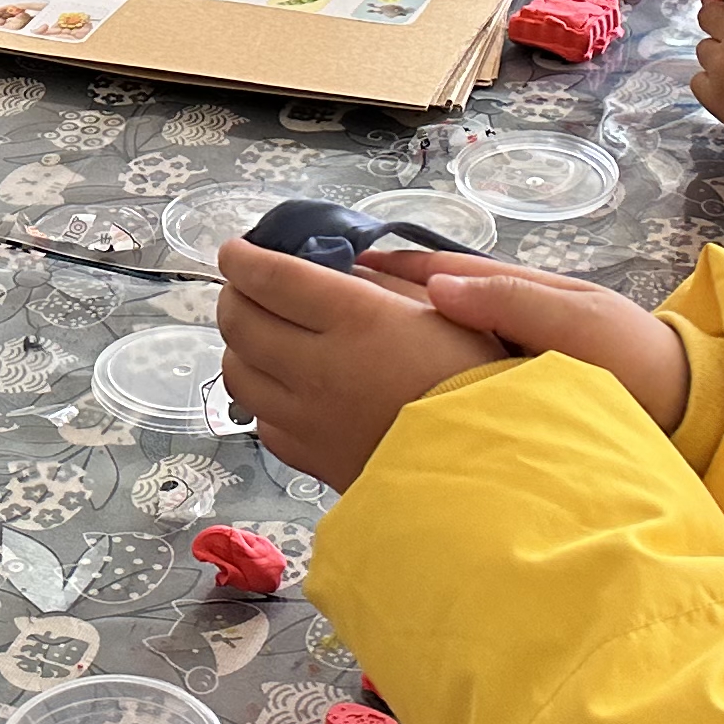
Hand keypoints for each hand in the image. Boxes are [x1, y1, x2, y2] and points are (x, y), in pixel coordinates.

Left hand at [215, 237, 505, 489]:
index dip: (243, 257)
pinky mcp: (308, 457)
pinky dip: (261, 395)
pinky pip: (261, 419)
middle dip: (234, 295)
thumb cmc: (478, 383)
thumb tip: (343, 266)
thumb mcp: (445, 312)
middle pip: (239, 321)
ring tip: (262, 334)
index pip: (270, 278)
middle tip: (245, 286)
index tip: (235, 249)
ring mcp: (306, 418)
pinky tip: (286, 386)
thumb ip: (386, 283)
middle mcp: (318, 368)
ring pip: (236, 372)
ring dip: (240, 345)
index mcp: (356, 319)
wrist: (489, 474)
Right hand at [365, 250, 693, 428]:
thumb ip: (510, 301)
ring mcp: (518, 351)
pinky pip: (462, 368)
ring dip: (402, 331)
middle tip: (328, 301)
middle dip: (385, 295)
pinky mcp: (523, 387)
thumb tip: (434, 286)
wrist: (690, 411)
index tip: (341, 266)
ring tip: (350, 340)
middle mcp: (515, 315)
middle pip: (437, 299)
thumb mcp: (575, 323)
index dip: (394, 267)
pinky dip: (428, 365)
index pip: (444, 271)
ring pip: (447, 335)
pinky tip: (402, 383)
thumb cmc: (635, 362)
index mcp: (524, 290)